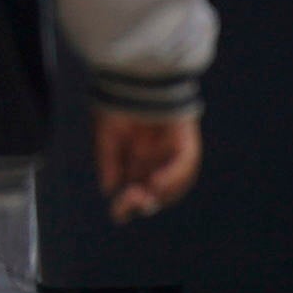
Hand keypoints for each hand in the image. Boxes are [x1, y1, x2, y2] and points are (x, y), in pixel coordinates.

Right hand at [94, 108, 202, 222]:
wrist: (136, 77)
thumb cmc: (118, 103)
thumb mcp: (105, 135)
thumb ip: (108, 161)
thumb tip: (109, 188)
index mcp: (135, 161)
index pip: (135, 190)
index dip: (128, 205)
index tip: (118, 214)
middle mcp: (156, 161)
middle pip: (156, 193)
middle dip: (143, 202)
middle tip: (130, 202)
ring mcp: (172, 154)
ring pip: (174, 186)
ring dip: (159, 194)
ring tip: (143, 196)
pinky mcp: (187, 144)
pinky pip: (185, 167)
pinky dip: (172, 177)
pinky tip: (156, 182)